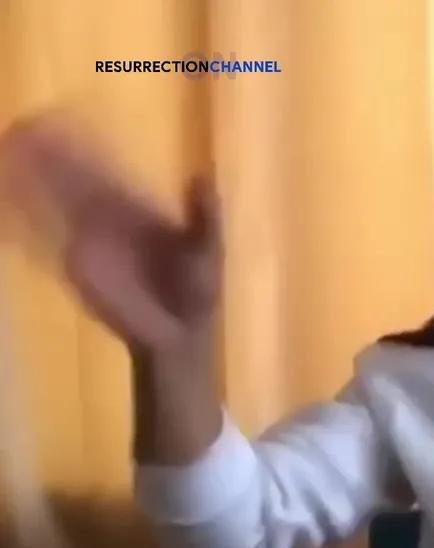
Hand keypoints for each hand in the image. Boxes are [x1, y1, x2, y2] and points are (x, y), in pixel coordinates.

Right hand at [0, 115, 221, 350]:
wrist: (177, 335)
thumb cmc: (196, 291)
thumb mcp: (207, 250)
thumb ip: (204, 216)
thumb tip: (203, 176)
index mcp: (138, 208)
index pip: (105, 170)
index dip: (85, 146)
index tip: (63, 120)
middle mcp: (109, 218)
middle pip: (73, 180)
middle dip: (50, 156)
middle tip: (24, 127)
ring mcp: (90, 240)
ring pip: (56, 202)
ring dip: (34, 180)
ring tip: (10, 151)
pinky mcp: (78, 265)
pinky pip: (49, 239)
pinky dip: (28, 220)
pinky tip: (9, 201)